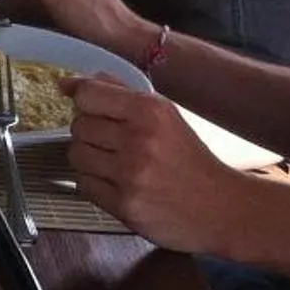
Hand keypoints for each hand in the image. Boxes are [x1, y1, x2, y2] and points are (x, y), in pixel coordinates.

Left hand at [67, 75, 235, 253]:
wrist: (220, 206)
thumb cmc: (189, 159)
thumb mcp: (164, 115)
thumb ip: (119, 92)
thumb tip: (69, 83)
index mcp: (150, 111)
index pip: (88, 94)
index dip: (83, 100)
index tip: (87, 106)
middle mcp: (139, 140)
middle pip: (79, 126)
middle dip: (90, 132)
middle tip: (112, 141)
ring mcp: (130, 174)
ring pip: (76, 155)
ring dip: (89, 159)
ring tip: (113, 164)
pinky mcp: (124, 205)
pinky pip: (84, 185)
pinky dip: (94, 184)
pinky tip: (116, 183)